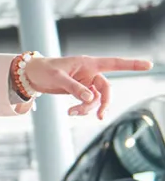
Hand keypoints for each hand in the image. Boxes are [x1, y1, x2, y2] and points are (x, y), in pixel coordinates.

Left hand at [23, 55, 152, 119]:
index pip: (114, 63)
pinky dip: (82, 109)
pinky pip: (88, 103)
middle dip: (103, 103)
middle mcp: (90, 72)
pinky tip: (71, 112)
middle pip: (106, 89)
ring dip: (87, 108)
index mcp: (87, 63)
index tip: (149, 65)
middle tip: (99, 116)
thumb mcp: (57, 78)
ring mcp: (86, 83)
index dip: (132, 64)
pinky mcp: (80, 91)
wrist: (32, 75)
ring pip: (96, 99)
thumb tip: (90, 99)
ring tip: (71, 113)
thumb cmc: (44, 70)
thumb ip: (74, 87)